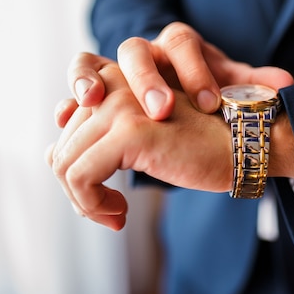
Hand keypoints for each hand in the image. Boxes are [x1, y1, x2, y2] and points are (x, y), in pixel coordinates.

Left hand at [47, 62, 231, 230]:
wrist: (244, 145)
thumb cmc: (201, 144)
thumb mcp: (142, 137)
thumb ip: (98, 137)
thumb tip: (48, 154)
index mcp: (119, 78)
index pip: (68, 118)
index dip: (73, 158)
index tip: (97, 187)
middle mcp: (116, 83)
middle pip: (64, 145)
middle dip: (80, 188)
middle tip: (109, 212)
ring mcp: (121, 104)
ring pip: (64, 162)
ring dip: (84, 201)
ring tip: (116, 215)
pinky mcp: (131, 130)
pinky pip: (80, 176)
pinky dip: (92, 204)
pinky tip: (120, 214)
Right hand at [68, 22, 293, 119]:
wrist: (188, 102)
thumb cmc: (211, 94)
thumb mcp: (234, 90)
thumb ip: (255, 86)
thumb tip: (285, 84)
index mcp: (181, 46)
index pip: (184, 43)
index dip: (195, 70)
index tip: (210, 103)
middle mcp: (146, 53)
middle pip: (135, 50)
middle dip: (146, 79)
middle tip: (161, 110)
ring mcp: (116, 70)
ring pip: (93, 62)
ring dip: (88, 80)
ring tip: (90, 102)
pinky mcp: (96, 93)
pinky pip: (75, 90)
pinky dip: (69, 101)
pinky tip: (65, 120)